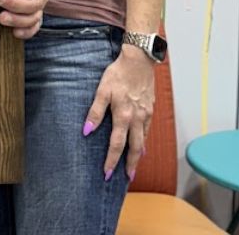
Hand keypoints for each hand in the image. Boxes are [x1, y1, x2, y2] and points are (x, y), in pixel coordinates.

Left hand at [85, 48, 155, 181]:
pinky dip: (143, 140)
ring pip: (143, 140)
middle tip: (127, 178)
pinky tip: (141, 144)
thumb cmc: (118, 73)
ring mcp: (146, 114)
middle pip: (135, 148)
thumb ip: (95, 111)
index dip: (111, 160)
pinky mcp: (151, 109)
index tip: (107, 173)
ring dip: (138, 155)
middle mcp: (137, 118)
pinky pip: (147, 130)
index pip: (116, 144)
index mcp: (123, 115)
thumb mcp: (102, 90)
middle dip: (130, 165)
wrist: (139, 60)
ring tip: (133, 166)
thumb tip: (87, 130)